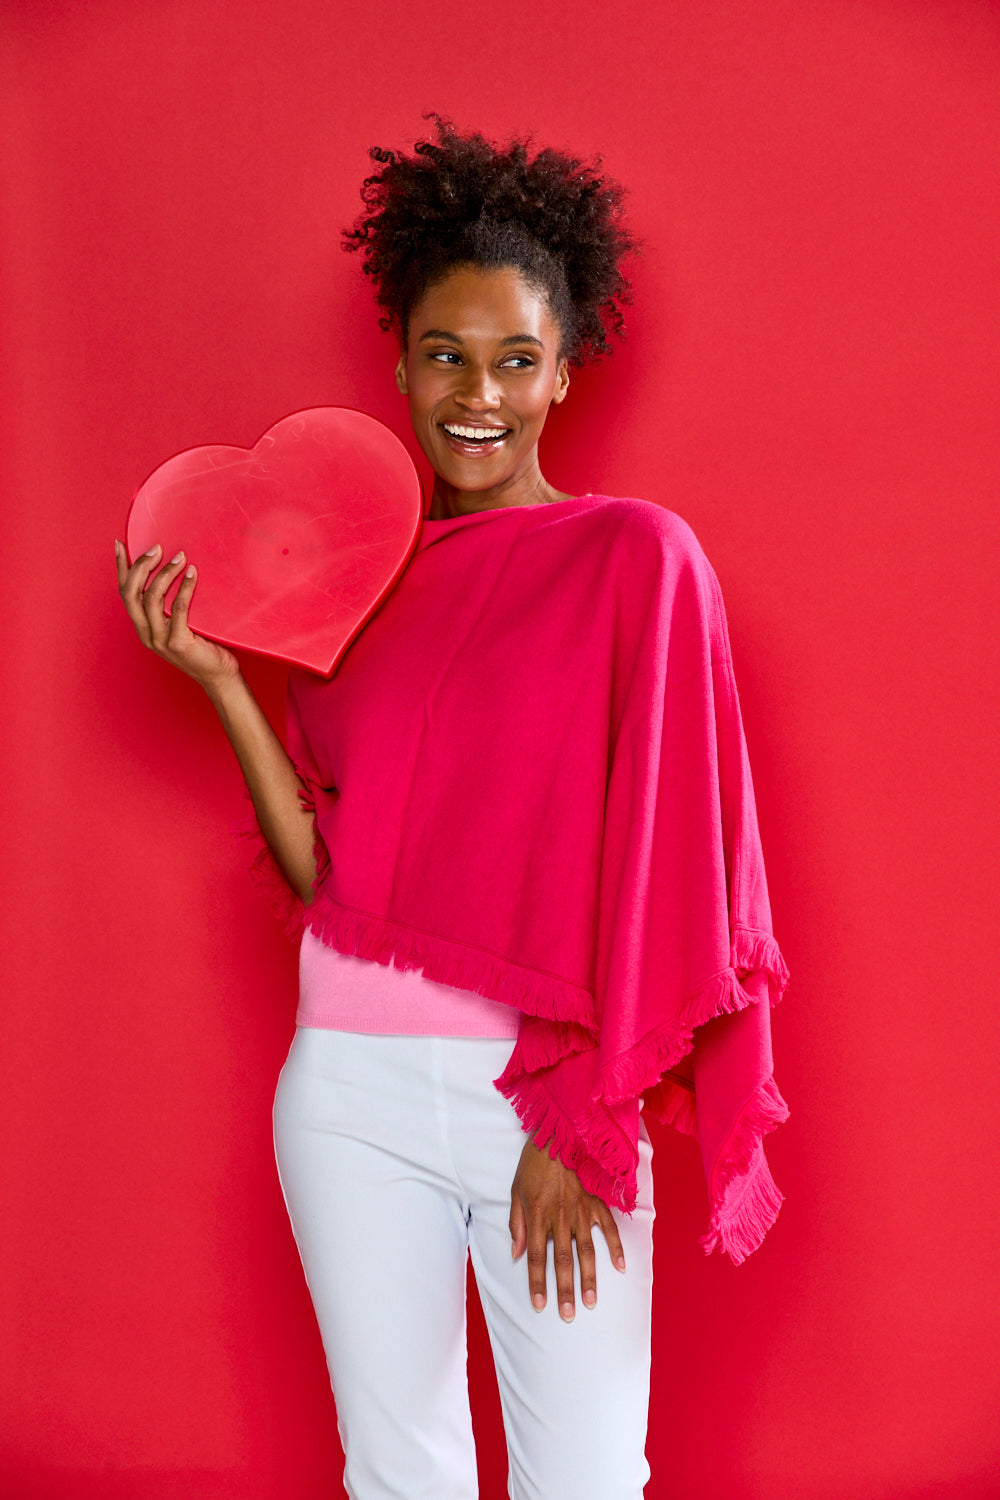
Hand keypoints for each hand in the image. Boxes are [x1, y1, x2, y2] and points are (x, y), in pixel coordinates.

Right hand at [115, 540, 239, 690]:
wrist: (219, 677)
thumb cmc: (204, 647)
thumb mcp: (182, 623)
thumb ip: (171, 605)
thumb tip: (176, 569)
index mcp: (143, 628)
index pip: (125, 593)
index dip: (121, 568)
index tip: (120, 545)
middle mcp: (147, 634)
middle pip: (131, 593)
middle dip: (141, 566)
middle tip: (157, 548)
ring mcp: (160, 640)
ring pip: (152, 599)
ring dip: (164, 574)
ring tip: (180, 557)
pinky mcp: (178, 643)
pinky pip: (178, 609)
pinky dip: (184, 588)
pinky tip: (192, 574)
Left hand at [509, 1136, 625, 1321]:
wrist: (559, 1133)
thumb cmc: (533, 1163)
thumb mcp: (515, 1191)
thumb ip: (517, 1224)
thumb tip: (515, 1254)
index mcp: (537, 1216)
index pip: (536, 1258)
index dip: (537, 1283)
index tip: (540, 1306)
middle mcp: (559, 1218)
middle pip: (562, 1261)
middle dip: (564, 1290)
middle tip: (568, 1315)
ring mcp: (580, 1211)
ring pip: (586, 1251)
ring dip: (589, 1278)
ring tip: (591, 1302)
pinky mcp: (596, 1202)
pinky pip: (608, 1228)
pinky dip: (616, 1247)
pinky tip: (620, 1268)